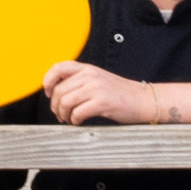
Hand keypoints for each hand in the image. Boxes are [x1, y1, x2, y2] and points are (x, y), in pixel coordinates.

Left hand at [43, 60, 158, 125]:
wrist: (143, 100)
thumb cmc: (121, 93)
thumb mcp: (99, 79)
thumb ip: (80, 81)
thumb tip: (57, 92)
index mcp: (88, 68)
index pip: (59, 67)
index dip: (48, 80)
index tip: (48, 93)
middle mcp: (90, 75)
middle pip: (59, 90)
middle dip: (55, 106)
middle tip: (61, 114)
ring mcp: (96, 88)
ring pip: (65, 102)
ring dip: (63, 115)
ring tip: (69, 119)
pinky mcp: (101, 102)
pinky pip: (77, 113)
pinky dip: (74, 120)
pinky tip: (79, 122)